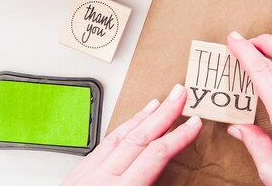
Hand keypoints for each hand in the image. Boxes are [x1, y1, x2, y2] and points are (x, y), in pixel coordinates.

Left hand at [61, 84, 201, 185]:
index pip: (155, 156)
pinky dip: (120, 131)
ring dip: (142, 117)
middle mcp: (101, 179)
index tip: (193, 124)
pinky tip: (127, 126)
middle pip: (138, 137)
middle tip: (180, 94)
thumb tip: (170, 181)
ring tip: (158, 103)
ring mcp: (87, 175)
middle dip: (163, 113)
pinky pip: (103, 145)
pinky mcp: (78, 176)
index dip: (177, 137)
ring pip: (119, 136)